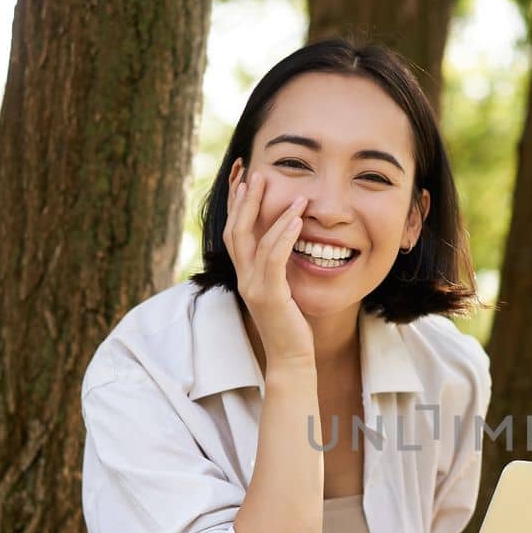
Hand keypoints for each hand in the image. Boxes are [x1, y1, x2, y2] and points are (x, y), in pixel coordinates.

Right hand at [224, 169, 314, 365]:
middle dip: (244, 199)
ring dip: (269, 212)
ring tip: (289, 190)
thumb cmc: (292, 325)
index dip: (236, 204)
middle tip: (256, 172)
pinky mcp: (269, 296)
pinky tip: (297, 220)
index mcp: (245, 274)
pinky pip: (273, 259)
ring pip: (252, 240)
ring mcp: (253, 287)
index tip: (243, 177)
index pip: (234, 231)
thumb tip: (290, 237)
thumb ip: (280, 265)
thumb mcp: (284, 288)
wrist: (291, 360)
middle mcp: (243, 278)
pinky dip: (283, 236)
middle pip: (235, 229)